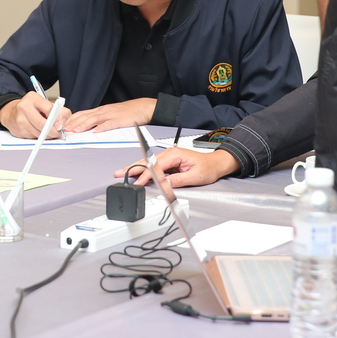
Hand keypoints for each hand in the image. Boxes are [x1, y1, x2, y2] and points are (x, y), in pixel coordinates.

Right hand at [0, 92, 70, 138]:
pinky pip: (33, 137)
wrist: (12, 112)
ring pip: (38, 132)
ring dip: (47, 136)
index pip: (49, 109)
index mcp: (32, 98)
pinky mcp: (18, 130)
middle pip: (42, 123)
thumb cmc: (32, 108)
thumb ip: (59, 111)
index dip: (57, 119)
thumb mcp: (45, 104)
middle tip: (58, 133)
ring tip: (50, 133)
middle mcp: (24, 107)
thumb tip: (62, 123)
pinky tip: (40, 132)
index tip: (61, 125)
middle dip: (52, 131)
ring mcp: (20, 119)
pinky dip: (39, 137)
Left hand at [62, 98, 156, 132]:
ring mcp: (111, 115)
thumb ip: (99, 119)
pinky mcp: (120, 120)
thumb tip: (88, 127)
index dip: (73, 119)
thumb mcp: (110, 114)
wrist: (142, 107)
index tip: (64, 124)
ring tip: (75, 131)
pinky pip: (109, 124)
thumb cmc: (127, 112)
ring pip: (94, 119)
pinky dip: (101, 127)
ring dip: (83, 125)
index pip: (83, 113)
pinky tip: (95, 132)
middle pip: (86, 116)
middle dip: (74, 123)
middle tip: (65, 129)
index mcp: (101, 110)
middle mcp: (104, 111)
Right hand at [115, 147, 237, 187]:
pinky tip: (137, 174)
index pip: (156, 166)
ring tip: (123, 172)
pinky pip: (154, 166)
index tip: (139, 182)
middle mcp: (170, 154)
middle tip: (120, 173)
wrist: (216, 163)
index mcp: (175, 154)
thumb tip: (164, 184)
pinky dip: (144, 170)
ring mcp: (169, 157)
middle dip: (133, 168)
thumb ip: (177, 180)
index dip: (146, 175)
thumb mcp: (195, 176)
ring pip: (148, 163)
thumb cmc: (208, 168)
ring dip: (136, 168)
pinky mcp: (169, 162)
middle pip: (147, 161)